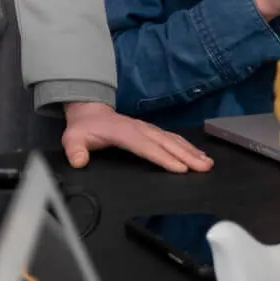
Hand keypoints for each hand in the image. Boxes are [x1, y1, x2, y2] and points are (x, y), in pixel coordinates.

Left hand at [61, 102, 213, 172]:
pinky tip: (199, 155)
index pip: (145, 146)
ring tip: (207, 163)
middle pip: (165, 143)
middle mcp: (138, 128)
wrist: (89, 113)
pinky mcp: (151, 131)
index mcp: (122, 132)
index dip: (162, 157)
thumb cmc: (83, 129)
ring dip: (190, 151)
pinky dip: (187, 146)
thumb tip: (79, 161)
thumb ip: (74, 150)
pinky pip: (172, 138)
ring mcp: (146, 128)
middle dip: (186, 155)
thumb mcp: (72, 138)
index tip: (179, 168)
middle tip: (203, 168)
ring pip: (172, 140)